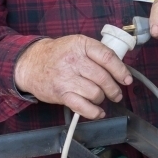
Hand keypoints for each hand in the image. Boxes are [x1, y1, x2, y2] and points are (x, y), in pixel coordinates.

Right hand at [14, 35, 132, 119]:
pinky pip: (83, 106)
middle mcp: (74, 60)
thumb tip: (119, 67)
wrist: (30, 64)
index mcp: (81, 45)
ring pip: (95, 93)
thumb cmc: (57, 54)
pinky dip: (94, 112)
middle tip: (116, 93)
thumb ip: (96, 53)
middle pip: (103, 78)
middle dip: (114, 89)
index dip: (121, 70)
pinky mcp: (61, 94)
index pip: (107, 57)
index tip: (127, 79)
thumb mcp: (76, 44)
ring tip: (99, 97)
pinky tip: (98, 112)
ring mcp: (67, 78)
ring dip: (101, 98)